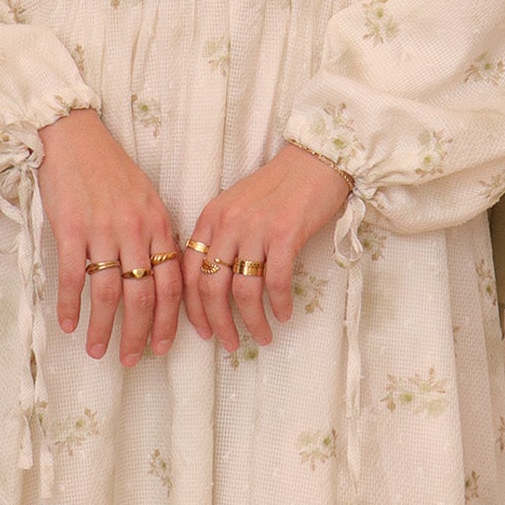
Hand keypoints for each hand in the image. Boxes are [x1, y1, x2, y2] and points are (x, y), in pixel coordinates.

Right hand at [36, 108, 182, 367]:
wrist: (73, 136)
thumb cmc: (108, 167)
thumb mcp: (145, 197)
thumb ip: (154, 235)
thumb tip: (159, 275)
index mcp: (158, 224)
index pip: (172, 283)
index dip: (168, 320)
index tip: (161, 346)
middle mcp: (136, 231)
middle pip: (144, 296)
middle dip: (139, 334)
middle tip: (131, 359)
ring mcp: (104, 230)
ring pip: (110, 293)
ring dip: (104, 327)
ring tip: (98, 350)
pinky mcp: (71, 229)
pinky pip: (74, 277)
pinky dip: (71, 305)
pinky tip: (67, 324)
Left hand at [182, 143, 351, 352]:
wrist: (314, 162)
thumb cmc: (278, 187)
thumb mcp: (237, 207)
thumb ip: (222, 237)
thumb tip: (217, 284)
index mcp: (210, 218)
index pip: (189, 271)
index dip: (192, 307)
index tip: (201, 330)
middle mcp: (227, 224)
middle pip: (211, 287)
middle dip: (217, 322)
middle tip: (228, 343)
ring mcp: (255, 230)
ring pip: (243, 290)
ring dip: (251, 321)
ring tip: (261, 337)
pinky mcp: (284, 235)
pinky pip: (275, 281)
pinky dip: (278, 304)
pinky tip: (283, 315)